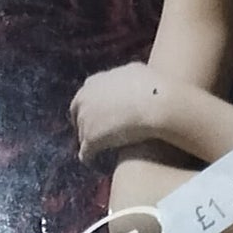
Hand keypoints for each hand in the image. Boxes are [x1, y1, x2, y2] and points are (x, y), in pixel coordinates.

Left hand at [70, 63, 191, 162]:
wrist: (155, 104)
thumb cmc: (150, 86)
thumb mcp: (133, 70)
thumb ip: (122, 76)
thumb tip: (128, 76)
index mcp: (93, 83)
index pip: (83, 97)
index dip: (90, 107)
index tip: (97, 113)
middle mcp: (84, 100)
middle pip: (77, 116)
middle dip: (83, 124)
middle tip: (94, 133)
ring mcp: (85, 120)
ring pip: (81, 135)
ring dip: (88, 141)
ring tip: (98, 150)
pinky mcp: (91, 140)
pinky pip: (85, 153)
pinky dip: (89, 157)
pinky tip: (93, 162)